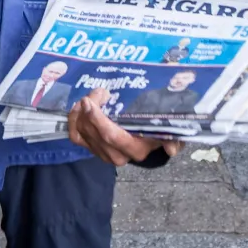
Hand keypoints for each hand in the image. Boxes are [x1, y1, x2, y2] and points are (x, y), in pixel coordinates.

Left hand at [67, 89, 182, 166]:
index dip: (97, 119)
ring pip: (83, 132)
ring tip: (91, 97)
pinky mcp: (92, 148)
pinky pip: (76, 136)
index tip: (91, 100)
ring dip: (81, 112)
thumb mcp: (170, 132)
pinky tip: (79, 108)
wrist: (148, 141)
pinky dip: (73, 120)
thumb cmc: (158, 130)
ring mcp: (102, 153)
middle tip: (95, 92)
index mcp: (135, 149)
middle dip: (89, 109)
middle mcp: (117, 155)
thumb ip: (173, 138)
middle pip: (94, 132)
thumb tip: (172, 149)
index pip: (111, 137)